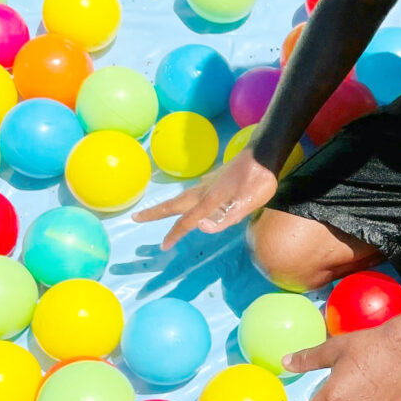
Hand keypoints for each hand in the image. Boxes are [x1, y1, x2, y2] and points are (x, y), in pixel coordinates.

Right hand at [132, 150, 277, 249]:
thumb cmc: (258, 182)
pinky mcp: (216, 178)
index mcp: (210, 200)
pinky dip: (184, 198)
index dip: (175, 234)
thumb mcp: (247, 204)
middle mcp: (204, 191)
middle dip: (155, 213)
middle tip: (136, 217)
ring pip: (183, 196)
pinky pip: (193, 191)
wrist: (264, 155)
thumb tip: (200, 227)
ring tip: (157, 211)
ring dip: (168, 205)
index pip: (188, 220)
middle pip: (175, 204)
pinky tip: (188, 198)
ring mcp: (209, 182)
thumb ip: (225, 218)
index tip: (163, 245)